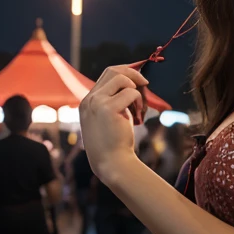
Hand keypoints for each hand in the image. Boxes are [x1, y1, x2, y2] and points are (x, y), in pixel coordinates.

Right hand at [79, 65, 148, 180]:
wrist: (111, 163)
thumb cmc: (114, 143)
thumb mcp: (111, 118)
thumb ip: (114, 101)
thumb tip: (134, 83)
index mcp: (87, 101)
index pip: (106, 74)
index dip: (125, 72)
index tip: (139, 79)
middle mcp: (89, 99)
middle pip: (113, 70)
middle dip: (133, 74)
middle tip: (146, 84)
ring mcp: (96, 102)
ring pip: (122, 79)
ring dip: (136, 90)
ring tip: (139, 107)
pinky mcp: (107, 108)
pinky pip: (131, 93)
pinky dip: (139, 101)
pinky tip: (139, 115)